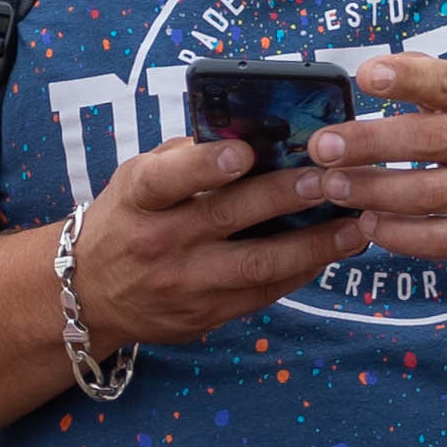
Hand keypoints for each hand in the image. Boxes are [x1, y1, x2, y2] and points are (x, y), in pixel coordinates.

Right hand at [57, 132, 379, 353]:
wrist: (89, 295)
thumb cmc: (126, 219)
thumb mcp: (137, 179)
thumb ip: (186, 157)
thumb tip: (254, 130)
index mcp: (139, 199)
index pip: (167, 179)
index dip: (204, 164)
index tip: (244, 152)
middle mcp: (158, 243)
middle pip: (228, 218)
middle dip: (288, 196)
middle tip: (335, 178)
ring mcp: (183, 284)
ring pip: (258, 265)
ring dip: (314, 244)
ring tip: (357, 225)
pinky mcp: (204, 315)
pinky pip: (263, 294)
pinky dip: (302, 271)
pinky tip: (334, 251)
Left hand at [297, 51, 446, 279]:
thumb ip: (436, 83)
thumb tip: (379, 65)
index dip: (408, 77)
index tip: (365, 75)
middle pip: (428, 140)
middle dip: (368, 143)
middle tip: (323, 147)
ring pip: (427, 194)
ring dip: (372, 191)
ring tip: (332, 186)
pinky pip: (438, 239)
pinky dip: (398, 234)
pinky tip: (368, 224)